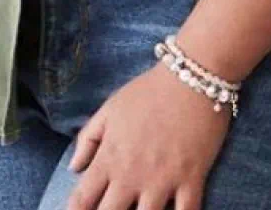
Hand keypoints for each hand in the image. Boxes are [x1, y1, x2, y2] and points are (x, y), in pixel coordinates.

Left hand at [66, 64, 229, 209]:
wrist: (197, 74)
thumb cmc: (151, 89)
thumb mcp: (111, 108)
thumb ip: (88, 139)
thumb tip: (74, 168)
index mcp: (109, 159)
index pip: (81, 202)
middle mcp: (132, 176)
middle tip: (114, 209)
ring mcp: (163, 179)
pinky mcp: (193, 177)